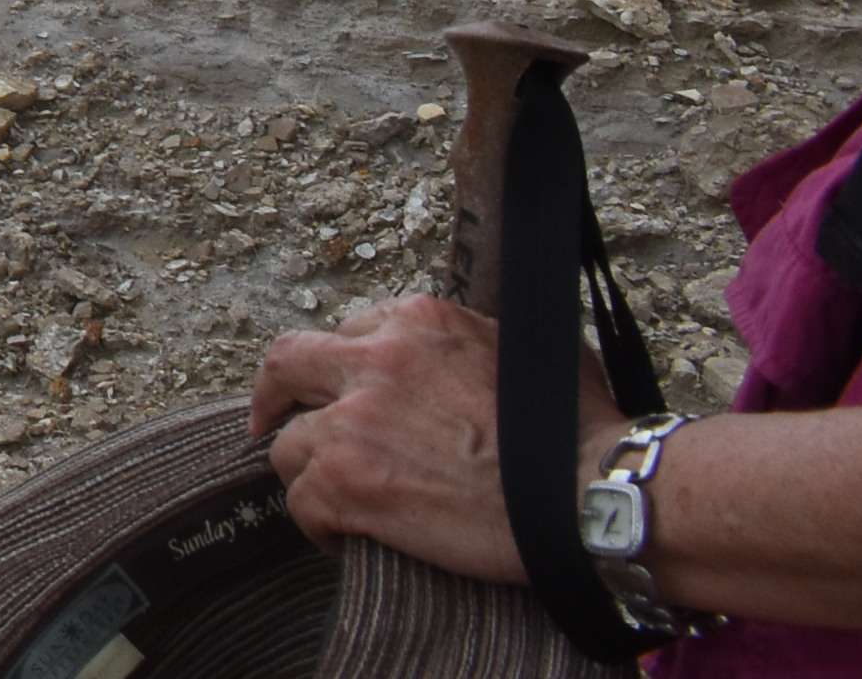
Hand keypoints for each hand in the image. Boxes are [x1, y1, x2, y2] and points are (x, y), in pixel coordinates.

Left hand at [251, 294, 621, 584]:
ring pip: (287, 444)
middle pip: (287, 365)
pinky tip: (345, 539)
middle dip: (274, 395)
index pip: (350, 333)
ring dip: (307, 472)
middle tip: (271, 422)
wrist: (590, 498)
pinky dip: (319, 526)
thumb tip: (454, 356)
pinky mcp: (348, 481)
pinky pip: (301, 503)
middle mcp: (375, 360)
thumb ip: (469, 341)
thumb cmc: (577, 433)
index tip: (343, 393)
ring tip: (335, 500)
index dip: (344, 369)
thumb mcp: (524, 350)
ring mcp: (355, 421)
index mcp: (418, 322)